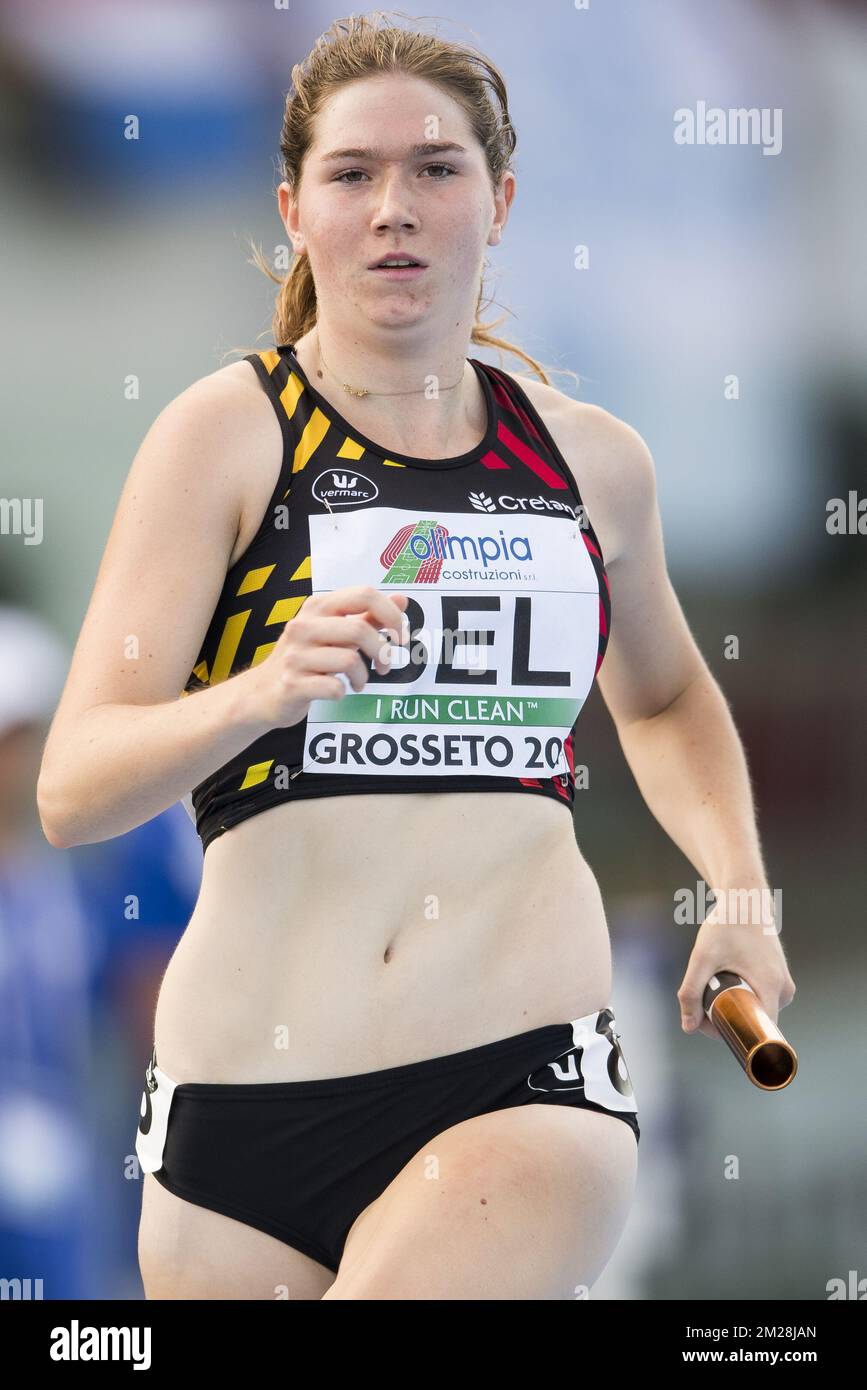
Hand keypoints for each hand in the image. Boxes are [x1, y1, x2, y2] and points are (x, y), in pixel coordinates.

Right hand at [243, 585, 409, 728]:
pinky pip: (334, 687)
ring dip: (364, 676)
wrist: (261, 693)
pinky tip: (337, 691)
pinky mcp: (292, 684)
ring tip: (358, 682)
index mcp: (317, 606)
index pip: (363, 594)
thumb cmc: (305, 659)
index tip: (400, 637)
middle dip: (382, 652)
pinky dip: (344, 692)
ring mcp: (295, 655)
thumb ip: (367, 616)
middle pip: (360, 630)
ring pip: (350, 660)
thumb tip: (402, 600)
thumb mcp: (334, 632)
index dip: (391, 615)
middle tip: (384, 666)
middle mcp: (303, 626)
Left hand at [677, 883, 796, 1040]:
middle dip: (727, 1019)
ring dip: (733, 1007)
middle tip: (702, 1002)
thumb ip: (691, 992)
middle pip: (755, 1022)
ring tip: (713, 986)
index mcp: (772, 988)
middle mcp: (784, 990)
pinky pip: (760, 1000)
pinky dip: (741, 997)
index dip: (732, 1036)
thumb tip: (688, 1027)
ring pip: (756, 1011)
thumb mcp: (702, 957)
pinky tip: (725, 983)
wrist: (745, 899)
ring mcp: (784, 985)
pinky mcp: (779, 979)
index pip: (758, 1031)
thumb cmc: (726, 925)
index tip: (709, 1023)